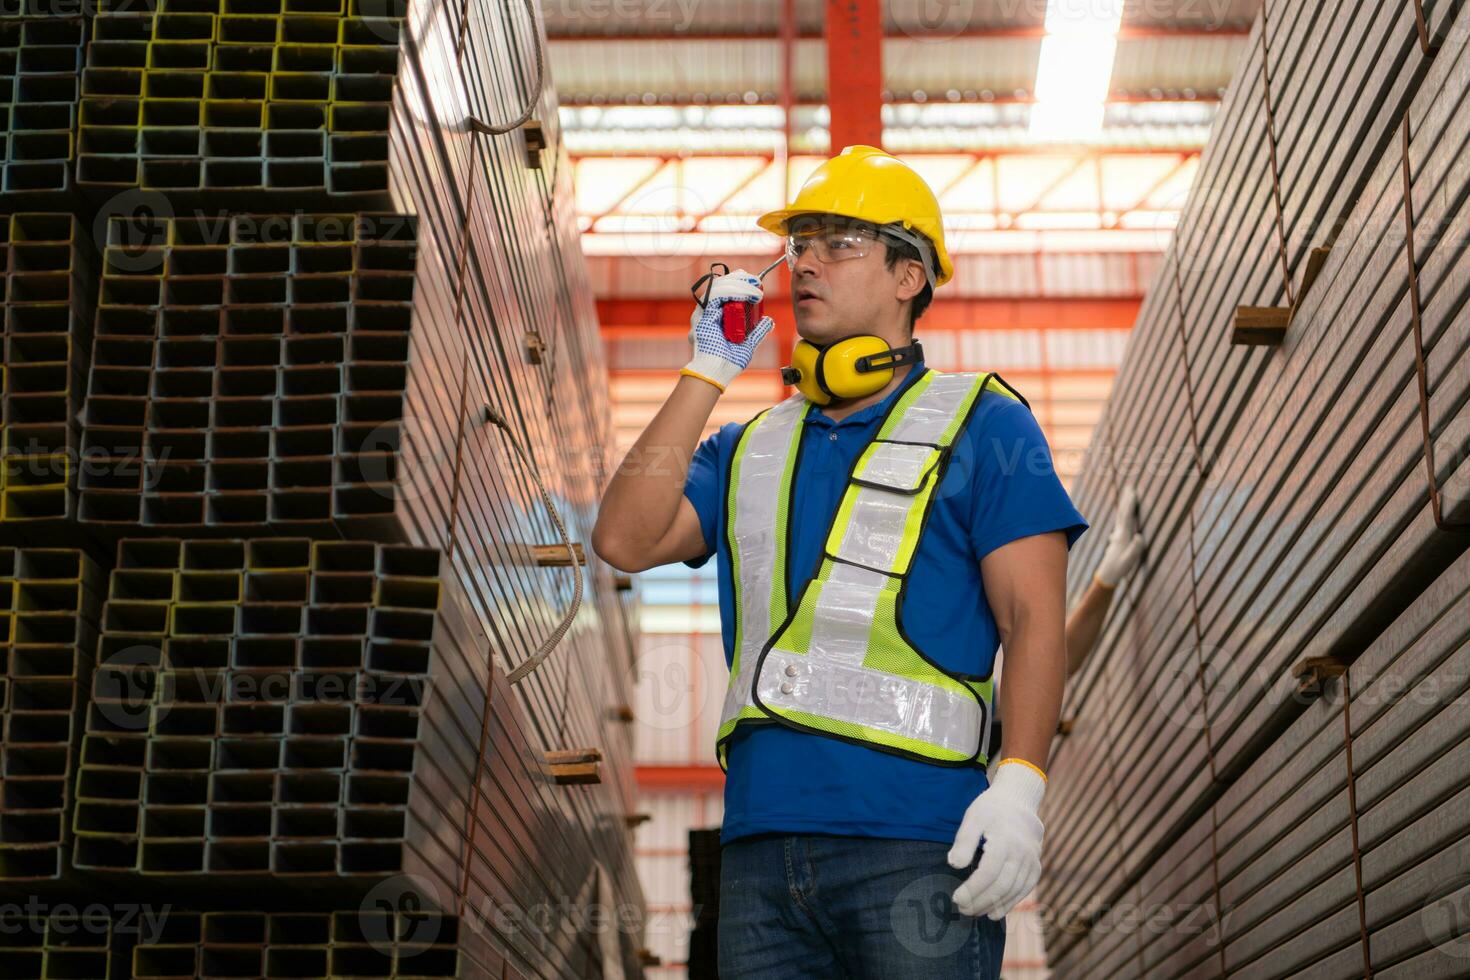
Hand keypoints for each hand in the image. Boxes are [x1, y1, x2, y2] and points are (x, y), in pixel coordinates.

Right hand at [682, 269, 774, 391]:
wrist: (717, 374)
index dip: (740, 283)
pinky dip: (733, 291)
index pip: (725, 290)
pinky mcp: (704, 315)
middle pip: (722, 284)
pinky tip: (746, 294)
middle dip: (741, 279)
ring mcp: (704, 313)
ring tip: (756, 290)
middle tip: (757, 282)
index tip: (757, 284)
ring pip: (720, 286)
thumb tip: (768, 320)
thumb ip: (757, 332)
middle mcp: (709, 312)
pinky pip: (717, 295)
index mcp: (716, 316)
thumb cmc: (728, 363)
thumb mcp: (748, 344)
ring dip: (740, 284)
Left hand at [948, 760, 1046, 919]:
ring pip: (1013, 891)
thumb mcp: (973, 817)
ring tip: (974, 912)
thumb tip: (954, 864)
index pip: (988, 874)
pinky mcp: (1036, 868)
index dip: (972, 889)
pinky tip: (994, 912)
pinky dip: (1009, 903)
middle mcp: (1022, 854)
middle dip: (980, 901)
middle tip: (962, 909)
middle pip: (1000, 886)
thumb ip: (964, 841)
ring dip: (993, 906)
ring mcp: (1032, 862)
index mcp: (1005, 841)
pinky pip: (1024, 890)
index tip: (956, 898)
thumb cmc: (991, 809)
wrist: (1019, 802)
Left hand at [1095, 484, 1143, 587]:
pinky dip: (1124, 515)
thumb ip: (1135, 548)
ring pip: (1121, 517)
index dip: (1130, 504)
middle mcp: (1119, 533)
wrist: (1107, 574)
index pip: (1127, 517)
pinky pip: (1122, 523)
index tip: (1133, 493)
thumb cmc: (1119, 568)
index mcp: (1123, 536)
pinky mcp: (1118, 540)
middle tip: (1130, 487)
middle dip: (1126, 500)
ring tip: (1128, 496)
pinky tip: (1124, 515)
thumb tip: (1139, 536)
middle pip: (1122, 513)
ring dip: (1125, 506)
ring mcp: (1117, 536)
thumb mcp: (1129, 560)